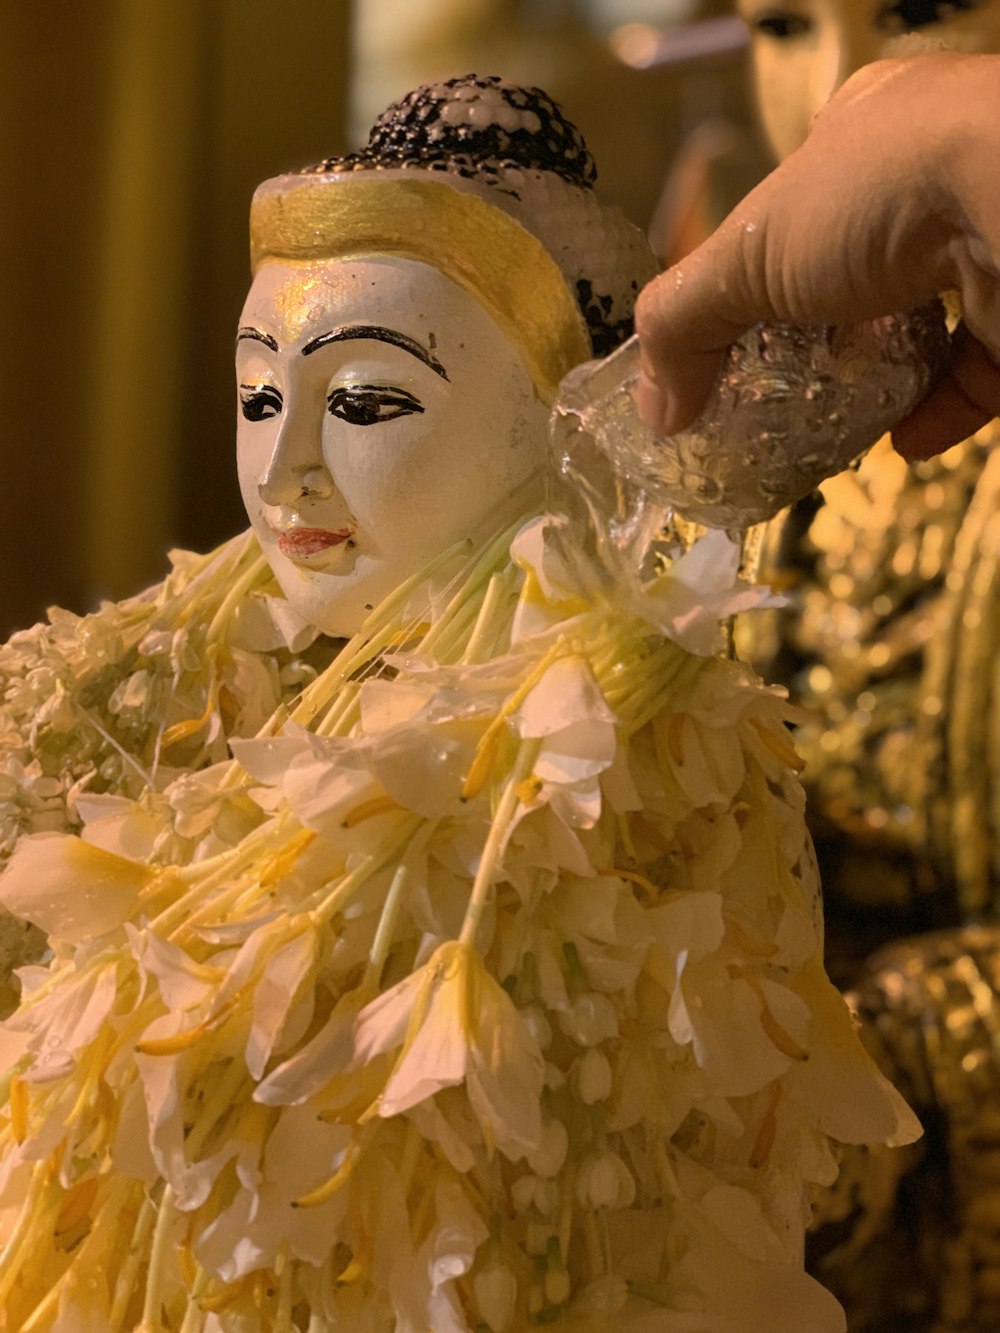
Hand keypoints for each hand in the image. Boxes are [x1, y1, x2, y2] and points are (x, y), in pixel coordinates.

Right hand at [634, 53, 999, 460]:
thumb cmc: (876, 199)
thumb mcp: (747, 252)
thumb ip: (685, 326)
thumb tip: (653, 413)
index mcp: (864, 136)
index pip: (798, 205)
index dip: (759, 271)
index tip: (731, 338)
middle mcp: (932, 175)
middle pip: (855, 274)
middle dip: (814, 342)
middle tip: (774, 399)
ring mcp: (986, 237)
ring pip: (920, 324)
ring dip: (874, 383)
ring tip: (829, 433)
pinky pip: (977, 368)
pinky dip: (938, 410)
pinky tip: (903, 442)